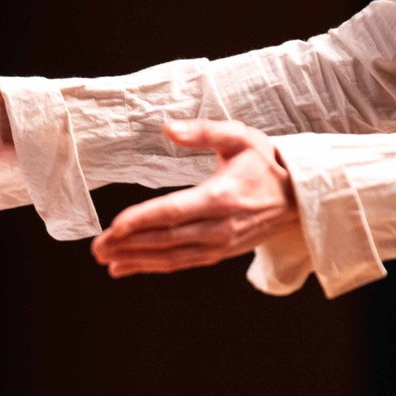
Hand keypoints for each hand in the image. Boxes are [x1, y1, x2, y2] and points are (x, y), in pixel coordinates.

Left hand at [91, 119, 300, 274]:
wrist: (298, 197)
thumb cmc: (264, 163)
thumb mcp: (240, 136)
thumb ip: (204, 131)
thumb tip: (168, 128)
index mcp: (222, 196)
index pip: (174, 212)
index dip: (143, 220)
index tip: (115, 225)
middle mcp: (220, 226)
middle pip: (167, 239)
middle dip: (130, 244)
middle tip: (97, 248)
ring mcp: (220, 244)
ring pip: (172, 256)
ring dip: (137, 259)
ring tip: (107, 259)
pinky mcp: (220, 253)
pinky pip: (182, 263)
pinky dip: (154, 266)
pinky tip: (128, 266)